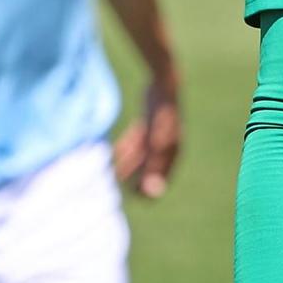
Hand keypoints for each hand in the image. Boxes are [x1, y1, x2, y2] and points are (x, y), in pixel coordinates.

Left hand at [114, 73, 180, 198]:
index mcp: (172, 154)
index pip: (161, 179)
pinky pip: (136, 141)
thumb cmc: (161, 117)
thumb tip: (152, 191)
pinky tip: (113, 152)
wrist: (163, 86)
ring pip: (141, 156)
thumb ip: (152, 167)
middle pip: (149, 168)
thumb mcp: (154, 144)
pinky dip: (126, 148)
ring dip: (128, 164)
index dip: (147, 189)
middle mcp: (166, 146)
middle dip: (134, 177)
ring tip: (111, 172)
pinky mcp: (148, 124)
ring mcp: (157, 135)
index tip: (132, 196)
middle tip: (117, 184)